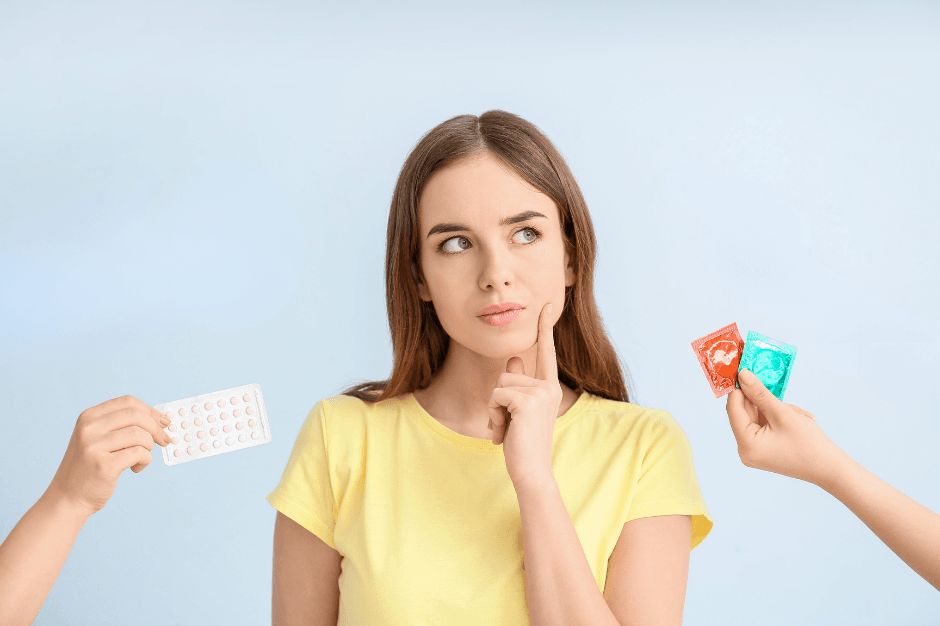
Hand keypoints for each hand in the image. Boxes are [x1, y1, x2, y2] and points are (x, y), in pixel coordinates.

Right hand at [45, 395, 170, 517]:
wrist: (68, 498)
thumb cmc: (91, 467)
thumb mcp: (99, 438)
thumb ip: (122, 425)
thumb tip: (161, 418)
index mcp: (88, 417)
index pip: (128, 402)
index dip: (150, 411)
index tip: (164, 422)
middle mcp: (88, 428)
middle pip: (136, 416)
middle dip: (156, 428)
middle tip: (164, 441)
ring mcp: (93, 446)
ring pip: (140, 435)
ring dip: (149, 447)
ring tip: (140, 458)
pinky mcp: (103, 465)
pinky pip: (139, 454)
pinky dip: (145, 461)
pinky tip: (134, 469)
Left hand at [487, 303, 561, 489]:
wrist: (531, 472)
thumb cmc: (523, 444)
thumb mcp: (518, 411)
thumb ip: (517, 384)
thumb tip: (513, 358)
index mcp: (550, 388)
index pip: (546, 352)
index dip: (544, 328)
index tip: (545, 305)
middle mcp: (549, 387)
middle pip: (506, 374)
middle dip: (498, 401)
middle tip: (509, 426)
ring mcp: (540, 394)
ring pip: (499, 385)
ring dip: (494, 410)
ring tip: (507, 430)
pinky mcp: (527, 402)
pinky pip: (496, 396)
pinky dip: (494, 416)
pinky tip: (504, 434)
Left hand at [726, 368, 844, 487]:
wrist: (829, 469)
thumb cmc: (808, 443)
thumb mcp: (782, 413)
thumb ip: (759, 393)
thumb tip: (742, 375)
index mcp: (746, 445)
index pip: (733, 410)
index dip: (738, 389)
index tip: (745, 371)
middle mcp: (745, 451)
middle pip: (744, 414)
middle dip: (762, 401)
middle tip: (778, 393)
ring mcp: (754, 452)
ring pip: (756, 418)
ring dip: (773, 409)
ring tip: (796, 413)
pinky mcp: (763, 450)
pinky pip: (763, 426)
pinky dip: (776, 417)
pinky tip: (795, 418)